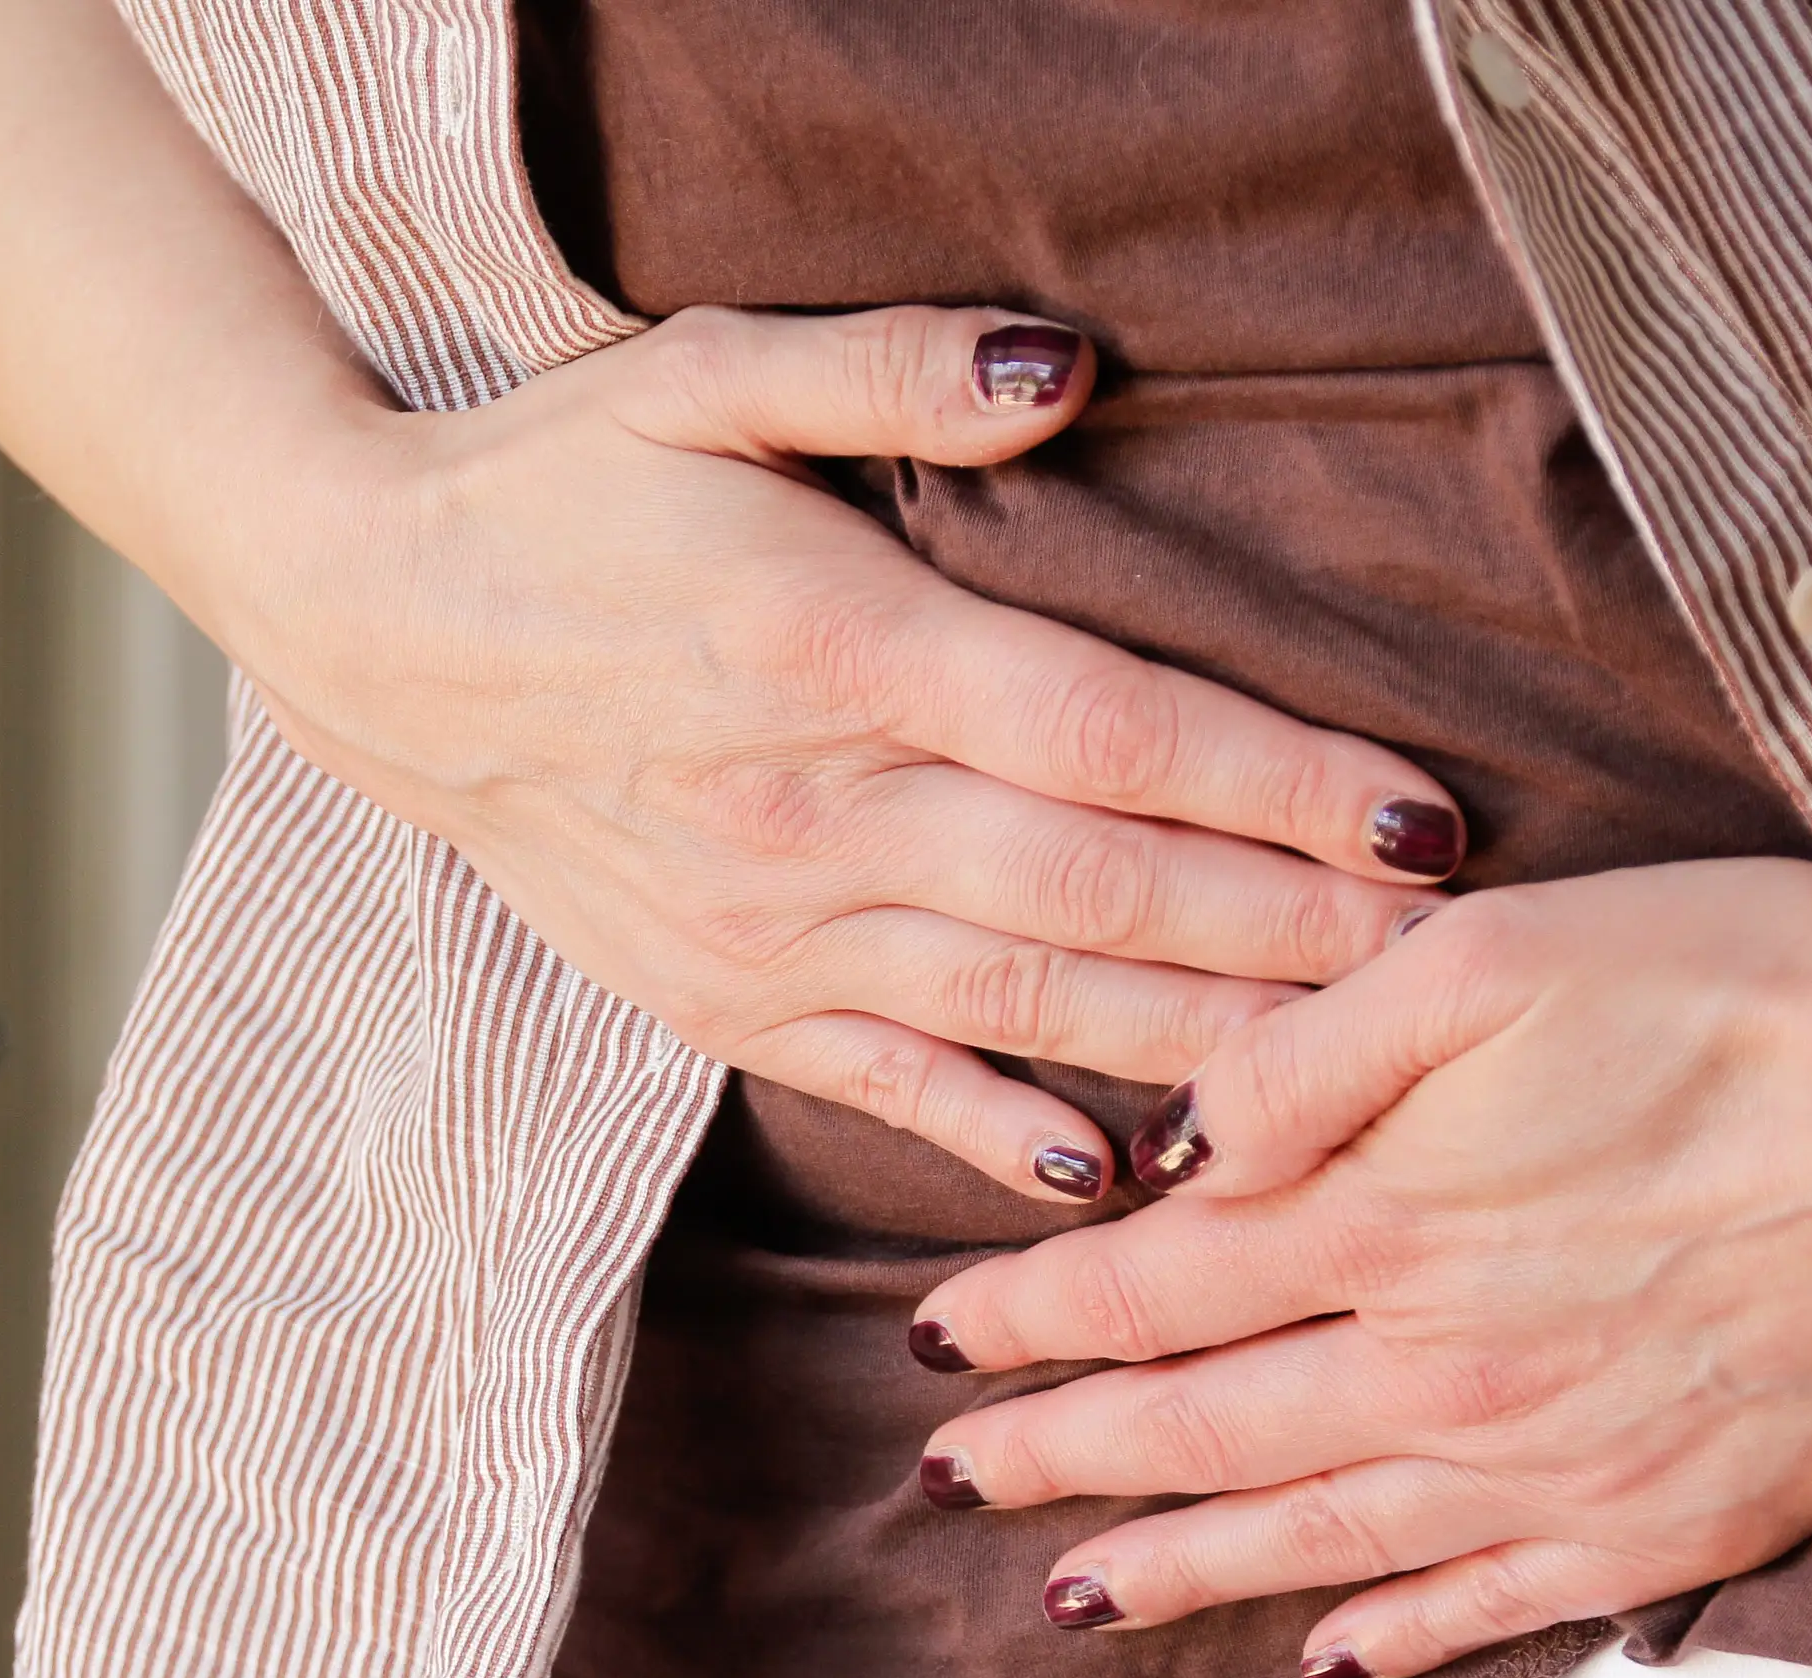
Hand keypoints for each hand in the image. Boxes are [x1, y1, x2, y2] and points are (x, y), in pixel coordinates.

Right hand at [219, 305, 1461, 1197]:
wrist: (361, 623)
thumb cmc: (555, 486)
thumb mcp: (702, 373)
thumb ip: (893, 374)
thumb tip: (1068, 373)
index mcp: (839, 646)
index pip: (1111, 730)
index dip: (1277, 784)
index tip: (1424, 820)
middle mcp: (817, 806)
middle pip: (1105, 885)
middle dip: (1291, 932)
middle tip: (1451, 970)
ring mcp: (767, 924)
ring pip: (1026, 996)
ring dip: (1197, 1041)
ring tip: (1351, 1074)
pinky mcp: (721, 997)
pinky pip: (890, 1079)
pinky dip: (1002, 1130)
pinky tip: (1117, 1170)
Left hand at [903, 862, 1811, 1677]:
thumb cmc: (1757, 994)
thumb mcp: (1497, 958)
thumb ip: (1311, 1061)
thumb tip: (1177, 1155)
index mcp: (1387, 1221)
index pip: (1151, 1290)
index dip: (1030, 1320)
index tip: (940, 1342)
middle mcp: (1445, 1372)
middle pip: (1202, 1431)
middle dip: (1061, 1455)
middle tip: (953, 1479)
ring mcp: (1558, 1469)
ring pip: (1319, 1540)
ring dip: (1181, 1569)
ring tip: (1078, 1591)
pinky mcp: (1672, 1526)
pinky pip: (1491, 1608)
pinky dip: (1391, 1643)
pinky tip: (1323, 1660)